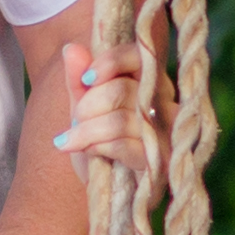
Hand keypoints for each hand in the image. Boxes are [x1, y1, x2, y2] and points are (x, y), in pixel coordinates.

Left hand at [56, 61, 160, 178]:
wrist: (103, 186)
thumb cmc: (97, 140)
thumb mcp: (81, 107)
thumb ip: (76, 78)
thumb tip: (70, 47)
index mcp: (148, 81)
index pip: (137, 55)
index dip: (109, 62)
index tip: (85, 79)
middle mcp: (163, 102)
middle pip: (121, 90)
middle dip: (86, 106)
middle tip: (74, 121)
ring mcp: (164, 132)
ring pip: (119, 119)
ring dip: (86, 131)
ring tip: (72, 140)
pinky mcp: (158, 161)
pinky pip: (124, 145)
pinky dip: (97, 147)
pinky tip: (87, 151)